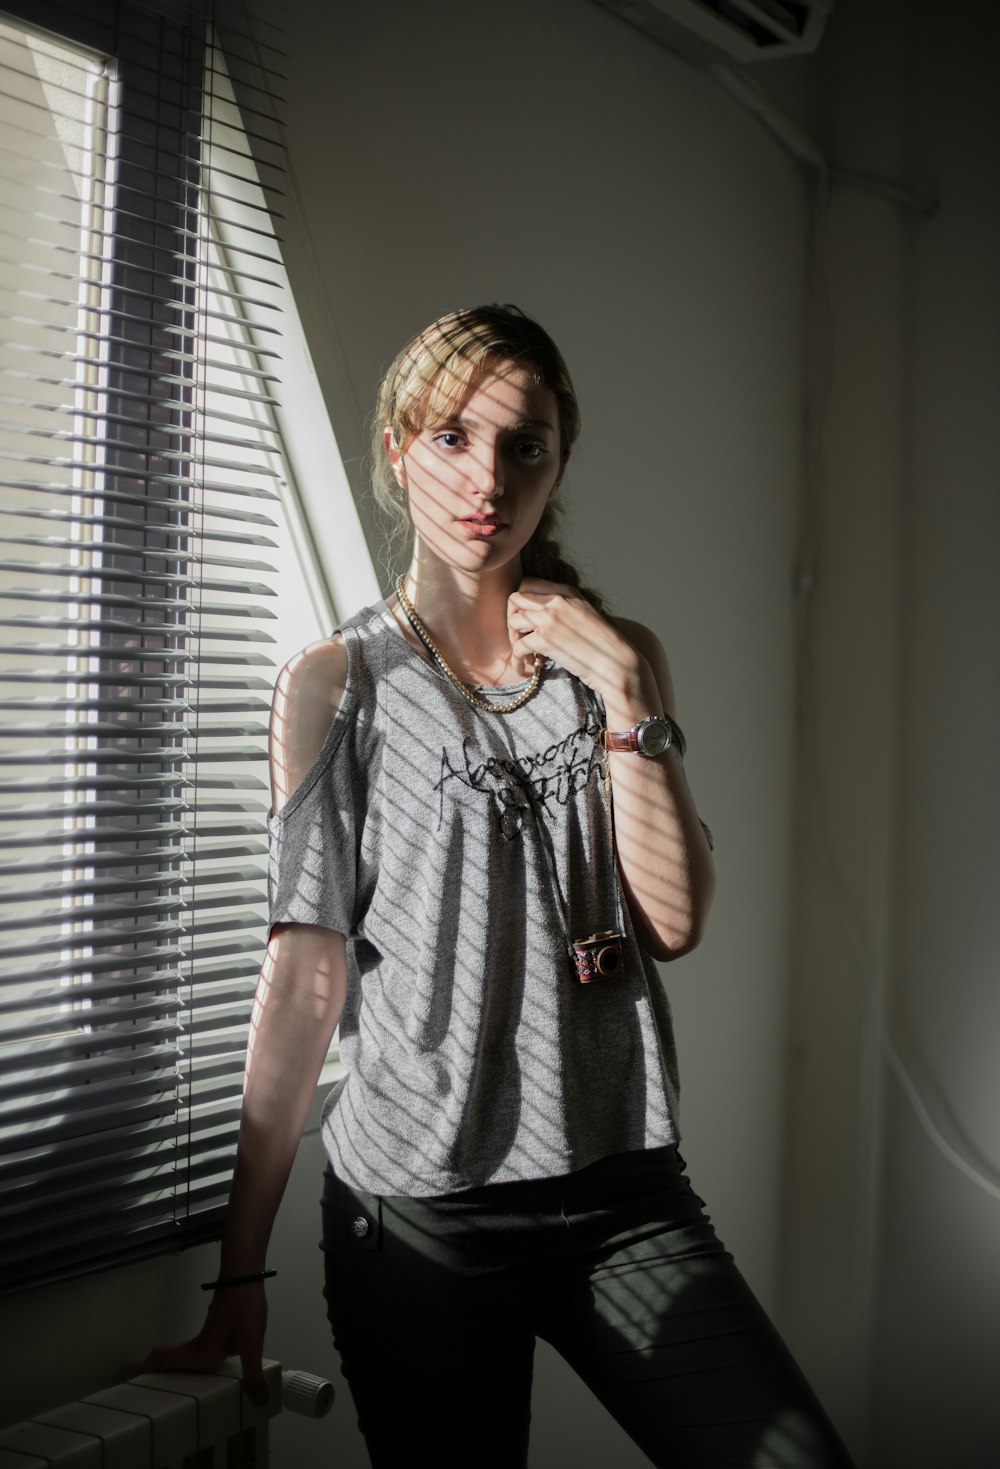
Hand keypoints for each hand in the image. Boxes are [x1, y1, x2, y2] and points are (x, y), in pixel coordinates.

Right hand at [139, 1282, 268, 1403]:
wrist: (244, 1275)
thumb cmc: (243, 1307)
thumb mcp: (251, 1342)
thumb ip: (252, 1373)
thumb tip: (259, 1401)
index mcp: (202, 1353)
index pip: (166, 1361)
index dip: (148, 1370)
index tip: (132, 1380)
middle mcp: (200, 1347)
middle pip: (170, 1361)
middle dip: (157, 1373)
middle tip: (145, 1387)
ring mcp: (207, 1336)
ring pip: (184, 1356)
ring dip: (173, 1367)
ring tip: (168, 1384)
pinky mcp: (217, 1328)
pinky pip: (196, 1350)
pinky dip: (189, 1359)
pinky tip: (204, 1365)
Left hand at [507, 578, 638, 702]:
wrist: (618, 664)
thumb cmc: (605, 646)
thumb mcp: (586, 615)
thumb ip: (566, 610)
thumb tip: (543, 618)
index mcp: (567, 592)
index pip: (528, 584)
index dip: (521, 604)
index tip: (526, 622)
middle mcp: (557, 600)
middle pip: (515, 599)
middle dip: (512, 619)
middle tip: (520, 638)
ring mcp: (550, 618)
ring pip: (513, 621)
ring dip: (513, 640)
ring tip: (525, 655)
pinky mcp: (546, 639)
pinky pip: (518, 646)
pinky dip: (517, 660)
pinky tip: (526, 669)